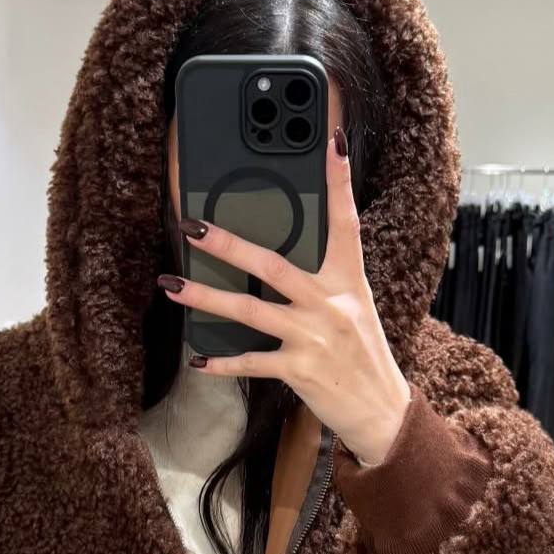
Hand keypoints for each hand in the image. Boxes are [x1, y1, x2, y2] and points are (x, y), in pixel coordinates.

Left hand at [157, 126, 410, 466]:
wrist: (381, 410)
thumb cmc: (362, 355)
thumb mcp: (354, 309)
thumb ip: (322, 282)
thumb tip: (274, 262)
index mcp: (348, 281)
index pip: (345, 222)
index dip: (339, 182)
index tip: (332, 144)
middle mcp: (331, 303)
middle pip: (272, 264)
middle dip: (228, 244)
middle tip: (193, 227)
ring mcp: (314, 336)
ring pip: (249, 310)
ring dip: (205, 297)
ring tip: (172, 287)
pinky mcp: (300, 369)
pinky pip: (251, 361)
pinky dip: (221, 363)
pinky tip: (197, 360)